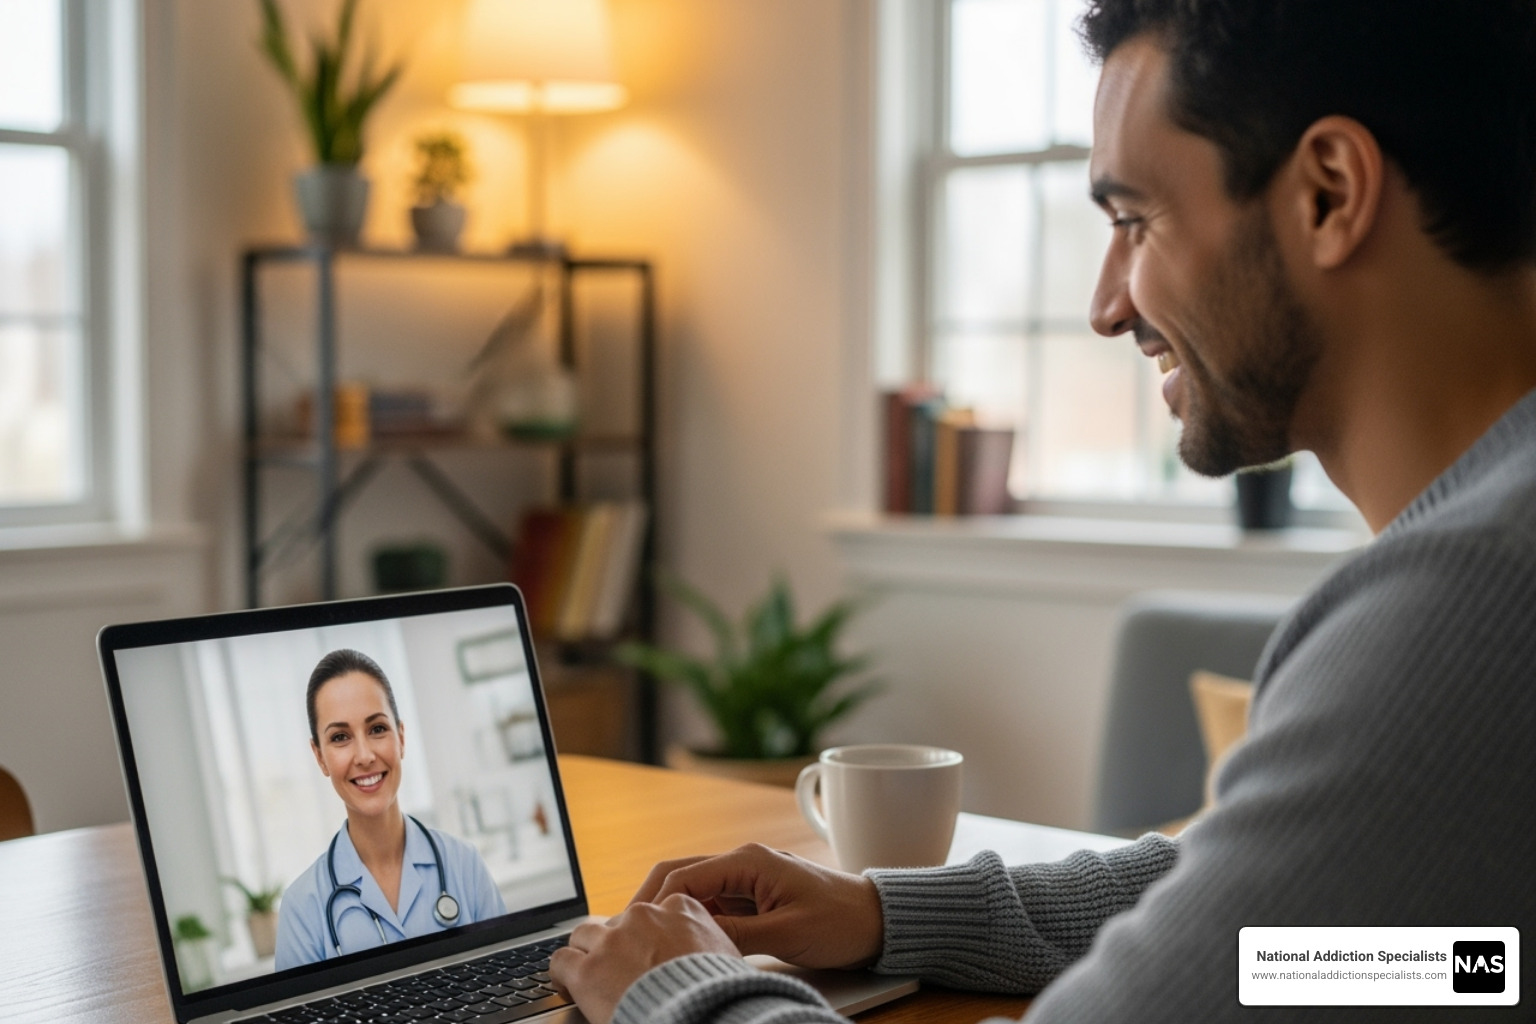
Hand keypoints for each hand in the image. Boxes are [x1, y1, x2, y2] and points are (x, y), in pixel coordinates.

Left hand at [549, 895, 739, 1023]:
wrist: (702, 1014)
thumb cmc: (720, 991)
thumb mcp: (726, 955)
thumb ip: (708, 942)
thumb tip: (708, 953)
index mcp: (679, 908)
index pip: (651, 912)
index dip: (645, 935)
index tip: (644, 952)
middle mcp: (643, 916)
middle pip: (617, 922)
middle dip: (615, 944)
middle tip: (617, 968)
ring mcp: (612, 941)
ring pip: (584, 935)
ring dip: (585, 953)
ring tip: (586, 972)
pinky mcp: (588, 970)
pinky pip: (560, 960)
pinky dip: (560, 972)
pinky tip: (565, 983)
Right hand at [631, 843, 882, 969]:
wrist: (879, 921)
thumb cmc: (841, 921)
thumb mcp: (786, 935)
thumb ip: (736, 937)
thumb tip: (690, 942)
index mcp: (748, 860)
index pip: (682, 876)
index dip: (652, 903)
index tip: (632, 930)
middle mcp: (743, 861)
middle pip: (679, 876)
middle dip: (650, 902)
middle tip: (625, 934)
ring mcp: (747, 878)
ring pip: (693, 892)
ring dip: (670, 914)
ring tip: (648, 943)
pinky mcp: (753, 897)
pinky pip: (712, 905)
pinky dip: (693, 922)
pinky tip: (682, 944)